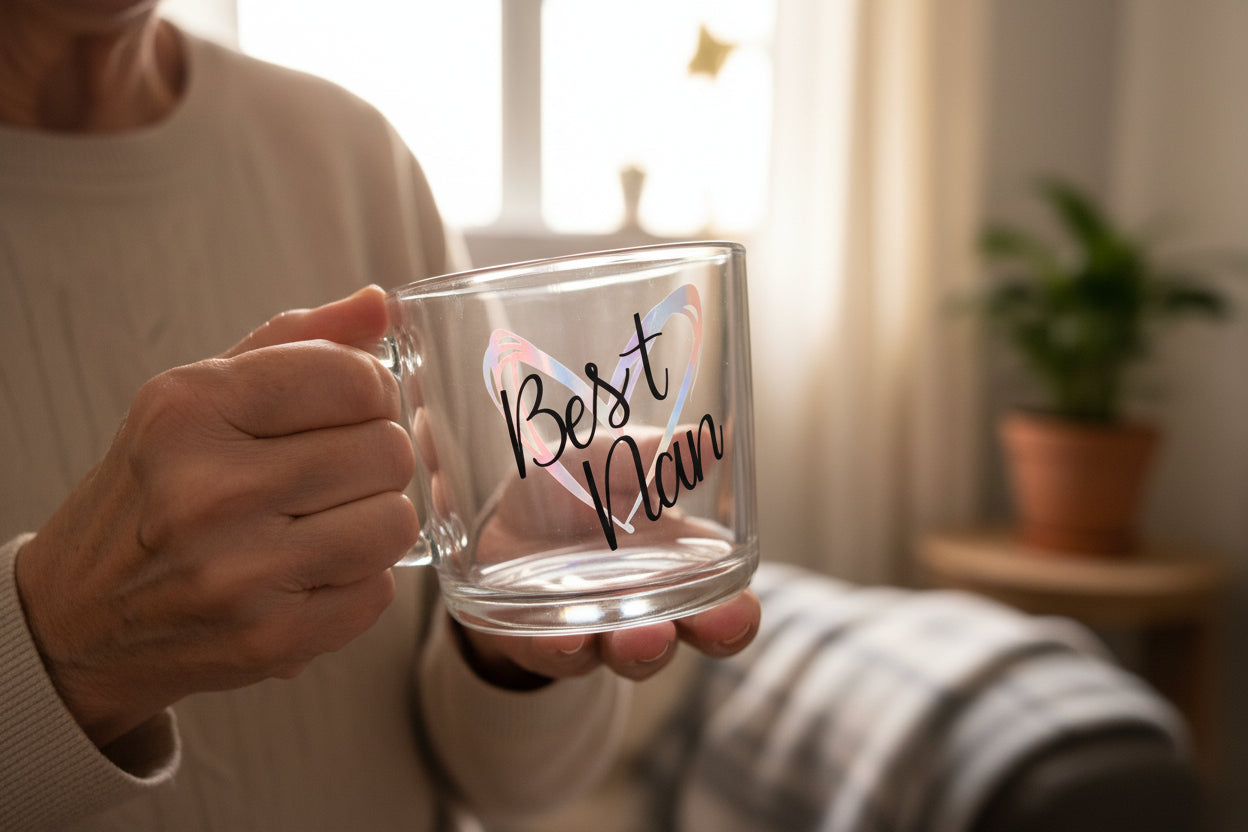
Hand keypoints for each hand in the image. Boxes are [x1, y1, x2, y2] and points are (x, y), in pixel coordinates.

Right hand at [15, 286, 418, 746]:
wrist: (80, 619)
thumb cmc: (154, 492)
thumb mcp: (199, 398)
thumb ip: (296, 343)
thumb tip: (380, 305)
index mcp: (190, 409)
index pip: (354, 378)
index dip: (374, 390)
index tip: (352, 406)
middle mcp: (209, 491)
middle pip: (387, 451)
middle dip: (374, 456)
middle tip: (333, 472)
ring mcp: (240, 573)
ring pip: (396, 522)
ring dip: (375, 519)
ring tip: (323, 522)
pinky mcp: (272, 639)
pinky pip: (380, 591)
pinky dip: (358, 580)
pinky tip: (307, 573)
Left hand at [414, 419, 759, 686]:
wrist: (500, 519)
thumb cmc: (572, 486)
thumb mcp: (604, 459)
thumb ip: (649, 456)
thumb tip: (706, 440)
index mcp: (678, 564)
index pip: (725, 602)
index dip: (737, 614)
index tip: (740, 610)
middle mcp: (649, 605)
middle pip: (692, 634)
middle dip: (708, 634)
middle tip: (714, 625)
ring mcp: (599, 629)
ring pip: (630, 655)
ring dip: (639, 649)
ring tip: (640, 636)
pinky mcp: (547, 643)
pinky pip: (558, 654)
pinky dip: (564, 649)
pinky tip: (566, 637)